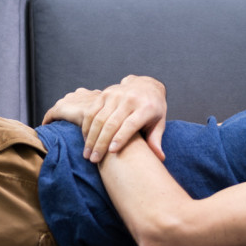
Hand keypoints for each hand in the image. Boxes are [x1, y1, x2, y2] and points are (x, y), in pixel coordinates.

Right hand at [42, 75, 167, 162]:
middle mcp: (130, 99)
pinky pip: (92, 111)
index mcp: (146, 107)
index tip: (112, 152)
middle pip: (112, 123)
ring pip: (99, 118)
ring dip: (91, 137)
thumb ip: (156, 140)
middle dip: (101, 143)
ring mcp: (116, 94)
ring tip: (87, 154)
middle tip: (94, 159)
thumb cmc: (154, 109)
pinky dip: (86, 126)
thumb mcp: (159, 123)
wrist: (146, 85)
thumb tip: (159, 157)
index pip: (131, 124)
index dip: (121, 138)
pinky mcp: (105, 93)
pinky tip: (85, 140)